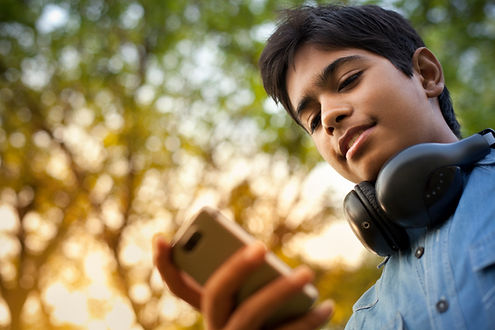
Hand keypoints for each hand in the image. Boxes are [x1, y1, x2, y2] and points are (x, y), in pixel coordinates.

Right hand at [153, 234, 333, 328]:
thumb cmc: (267, 321)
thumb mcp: (252, 299)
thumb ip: (250, 279)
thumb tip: (261, 254)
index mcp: (211, 309)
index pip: (178, 288)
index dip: (166, 264)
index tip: (161, 237)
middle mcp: (217, 327)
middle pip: (213, 296)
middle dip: (234, 268)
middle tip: (260, 246)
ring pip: (250, 315)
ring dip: (280, 291)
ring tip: (307, 273)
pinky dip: (309, 320)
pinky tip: (326, 306)